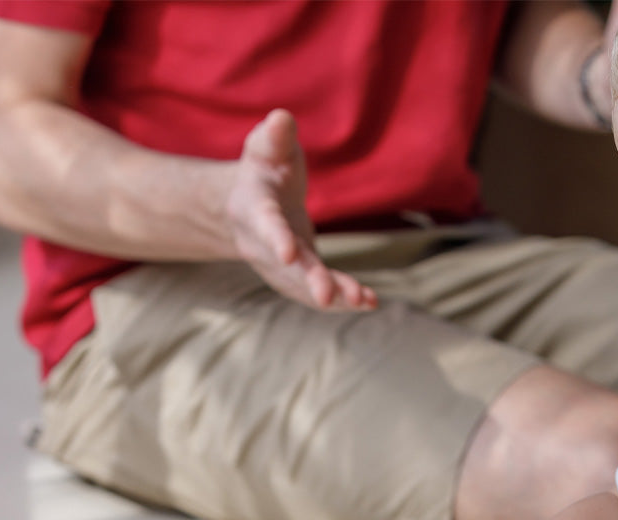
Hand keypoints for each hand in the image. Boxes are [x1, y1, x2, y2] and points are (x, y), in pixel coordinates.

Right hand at [226, 109, 376, 310]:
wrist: (248, 203)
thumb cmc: (263, 168)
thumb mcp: (265, 147)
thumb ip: (274, 136)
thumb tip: (281, 119)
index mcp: (253, 210)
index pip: (265, 226)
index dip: (276, 239)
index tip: (288, 254)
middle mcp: (262, 246)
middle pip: (286, 267)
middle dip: (308, 281)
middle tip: (327, 296)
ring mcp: (280, 267)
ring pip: (304, 286)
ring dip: (333, 297)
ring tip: (362, 301)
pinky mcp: (300, 277)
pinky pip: (320, 292)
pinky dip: (343, 299)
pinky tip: (369, 302)